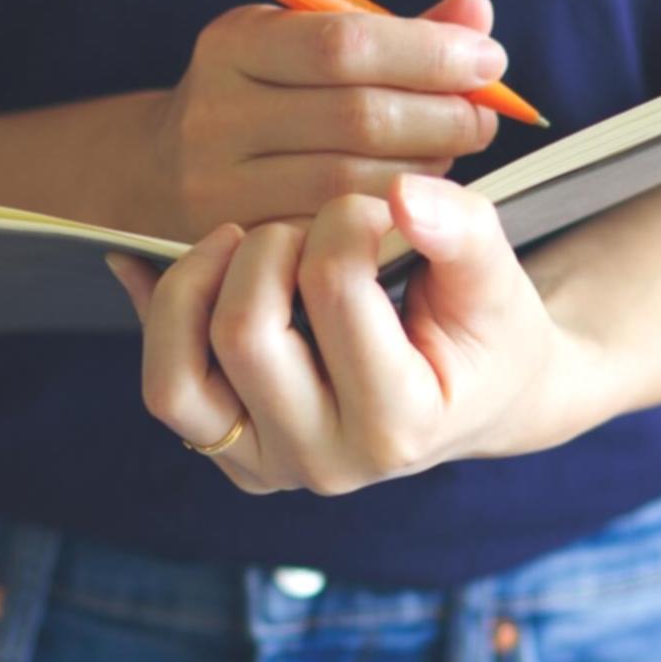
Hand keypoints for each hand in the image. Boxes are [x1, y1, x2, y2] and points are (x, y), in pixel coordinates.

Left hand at [104, 171, 616, 495]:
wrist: (481, 394)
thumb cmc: (489, 331)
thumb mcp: (498, 280)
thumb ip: (463, 233)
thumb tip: (401, 194)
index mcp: (399, 426)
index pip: (335, 290)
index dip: (345, 218)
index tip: (375, 205)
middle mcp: (326, 464)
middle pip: (245, 333)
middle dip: (268, 247)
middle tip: (307, 227)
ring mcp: (269, 467)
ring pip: (177, 376)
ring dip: (198, 283)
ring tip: (243, 243)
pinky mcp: (230, 453)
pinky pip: (165, 384)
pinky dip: (161, 315)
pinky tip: (174, 263)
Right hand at [134, 0, 505, 242]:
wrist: (156, 175)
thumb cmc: (261, 97)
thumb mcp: (304, 45)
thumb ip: (393, 31)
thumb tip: (475, 12)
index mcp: (234, 44)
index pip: (344, 44)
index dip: (429, 52)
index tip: (488, 62)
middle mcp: (216, 114)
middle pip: (357, 118)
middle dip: (442, 116)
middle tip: (482, 118)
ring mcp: (217, 189)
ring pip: (351, 184)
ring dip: (425, 170)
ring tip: (450, 156)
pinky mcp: (237, 247)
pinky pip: (333, 236)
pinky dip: (389, 217)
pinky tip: (412, 202)